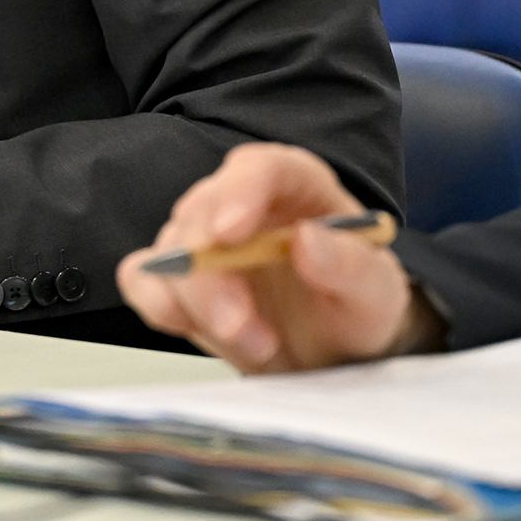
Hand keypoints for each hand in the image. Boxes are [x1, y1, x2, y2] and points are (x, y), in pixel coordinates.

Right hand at [117, 142, 435, 371]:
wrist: (333, 352)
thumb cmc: (356, 308)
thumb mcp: (378, 294)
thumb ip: (352, 268)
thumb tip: (309, 241)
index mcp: (295, 186)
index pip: (260, 168)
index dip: (239, 192)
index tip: (229, 234)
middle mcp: (241, 202)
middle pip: (203, 214)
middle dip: (213, 277)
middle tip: (243, 330)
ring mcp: (202, 239)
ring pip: (171, 252)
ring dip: (199, 305)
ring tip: (255, 346)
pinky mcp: (177, 278)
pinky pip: (141, 278)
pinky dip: (156, 302)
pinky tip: (190, 328)